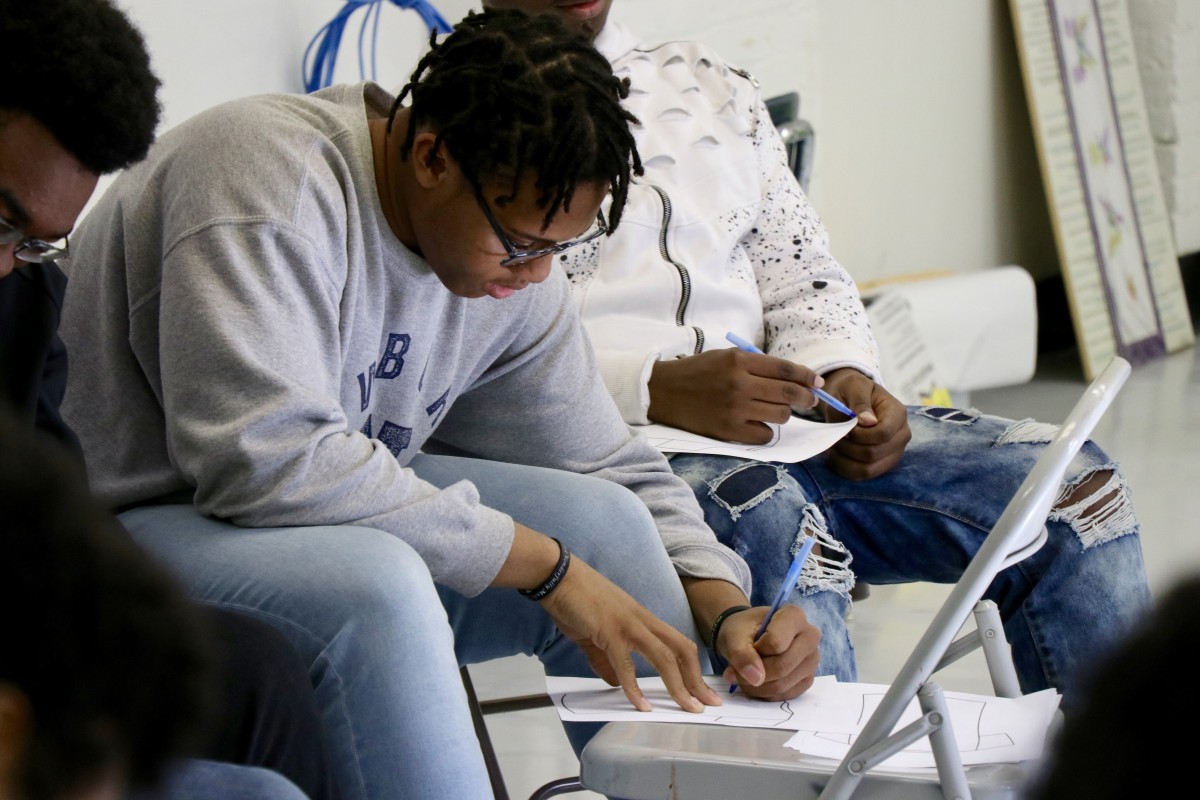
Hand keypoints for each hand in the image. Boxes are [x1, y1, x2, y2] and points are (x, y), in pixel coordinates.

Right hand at [539, 556, 722, 712]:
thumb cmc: (575, 599)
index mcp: (642, 619)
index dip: (693, 668)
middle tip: (709, 704)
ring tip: (688, 708)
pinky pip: (626, 664)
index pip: (678, 644)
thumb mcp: (595, 633)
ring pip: (664, 657)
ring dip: (679, 685)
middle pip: (682, 650)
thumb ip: (605, 661)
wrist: (557, 575)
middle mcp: (642, 621)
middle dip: (697, 679)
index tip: (703, 691)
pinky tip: (641, 705)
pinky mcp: (609, 631)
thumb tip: (615, 683)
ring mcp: (628, 625)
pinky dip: (635, 687)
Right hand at [648, 349, 821, 443]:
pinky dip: (765, 431)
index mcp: (739, 361)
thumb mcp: (726, 357)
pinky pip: (764, 436)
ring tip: (770, 409)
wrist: (663, 391)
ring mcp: (734, 409)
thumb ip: (757, 365)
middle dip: (806, 397)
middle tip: (811, 400)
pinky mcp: (727, 431)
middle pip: (789, 394)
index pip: (785, 369)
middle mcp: (739, 384)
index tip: (817, 382)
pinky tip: (756, 424)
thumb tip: (795, 378)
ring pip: (780, 415)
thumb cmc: (698, 372)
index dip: (807, 376)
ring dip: (782, 413)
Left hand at [715, 605, 819, 699]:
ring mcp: (812, 660)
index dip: (755, 651)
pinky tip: (756, 683)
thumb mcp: (734, 635)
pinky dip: (765, 693)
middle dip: (754, 674)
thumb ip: (741, 653)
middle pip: (782, 666)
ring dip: (756, 687)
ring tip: (743, 676)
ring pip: (783, 684)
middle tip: (734, 672)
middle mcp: (810, 636)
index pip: (776, 643)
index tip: (747, 646)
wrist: (747, 636)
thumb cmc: (743, 630)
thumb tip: (756, 679)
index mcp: (794, 616)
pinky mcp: (807, 679)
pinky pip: (785, 694)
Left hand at [818, 368, 910, 479]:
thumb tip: (868, 421)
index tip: (846, 426)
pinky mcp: (882, 463)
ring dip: (844, 459)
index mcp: (898, 413)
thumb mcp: (854, 386)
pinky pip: (863, 474)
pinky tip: (836, 454)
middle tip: (836, 435)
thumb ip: (860, 402)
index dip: (859, 434)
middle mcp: (901, 435)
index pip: (883, 434)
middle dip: (848, 446)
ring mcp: (894, 452)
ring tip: (834, 444)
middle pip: (874, 454)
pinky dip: (845, 467)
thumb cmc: (853, 389)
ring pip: (868, 469)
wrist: (850, 397)